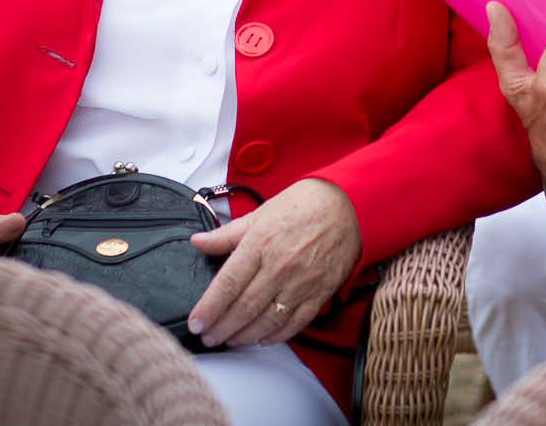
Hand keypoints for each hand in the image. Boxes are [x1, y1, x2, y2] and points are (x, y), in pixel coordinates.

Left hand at [187, 177, 360, 347]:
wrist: (348, 204)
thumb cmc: (303, 205)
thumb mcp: (260, 213)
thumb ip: (227, 234)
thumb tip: (198, 242)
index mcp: (261, 243)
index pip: (228, 283)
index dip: (209, 307)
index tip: (196, 323)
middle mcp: (280, 265)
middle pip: (244, 306)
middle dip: (222, 327)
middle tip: (208, 337)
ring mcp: (302, 281)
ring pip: (268, 319)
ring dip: (245, 335)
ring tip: (230, 340)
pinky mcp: (321, 291)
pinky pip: (296, 321)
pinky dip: (278, 335)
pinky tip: (263, 338)